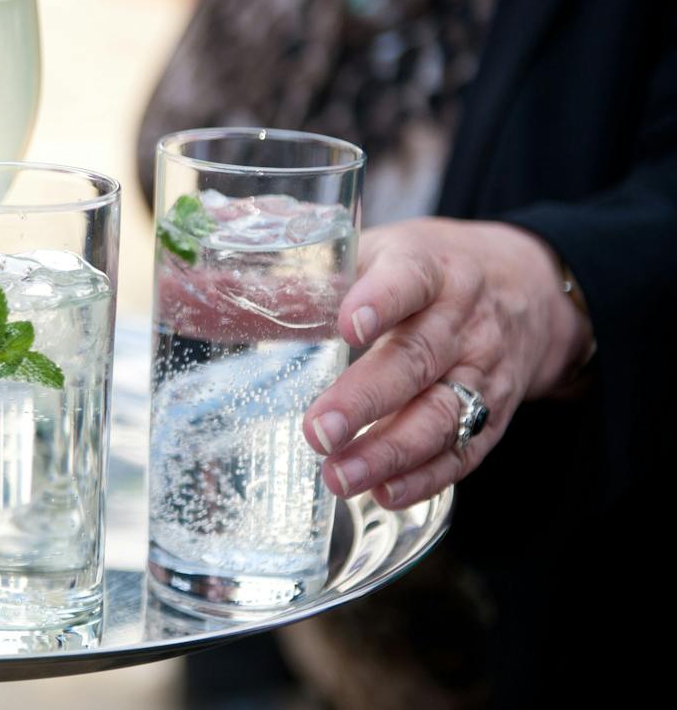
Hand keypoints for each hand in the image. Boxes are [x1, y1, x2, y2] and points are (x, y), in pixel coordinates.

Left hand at [302, 218, 591, 508]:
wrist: (528, 289)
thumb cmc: (429, 271)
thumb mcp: (380, 251)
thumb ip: (309, 274)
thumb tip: (215, 286)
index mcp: (429, 268)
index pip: (409, 279)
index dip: (380, 300)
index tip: (347, 325)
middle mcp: (461, 320)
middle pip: (416, 360)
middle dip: (365, 400)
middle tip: (317, 432)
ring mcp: (482, 370)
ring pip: (442, 414)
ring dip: (390, 452)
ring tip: (339, 476)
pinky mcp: (495, 413)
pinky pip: (465, 451)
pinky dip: (426, 477)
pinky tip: (384, 492)